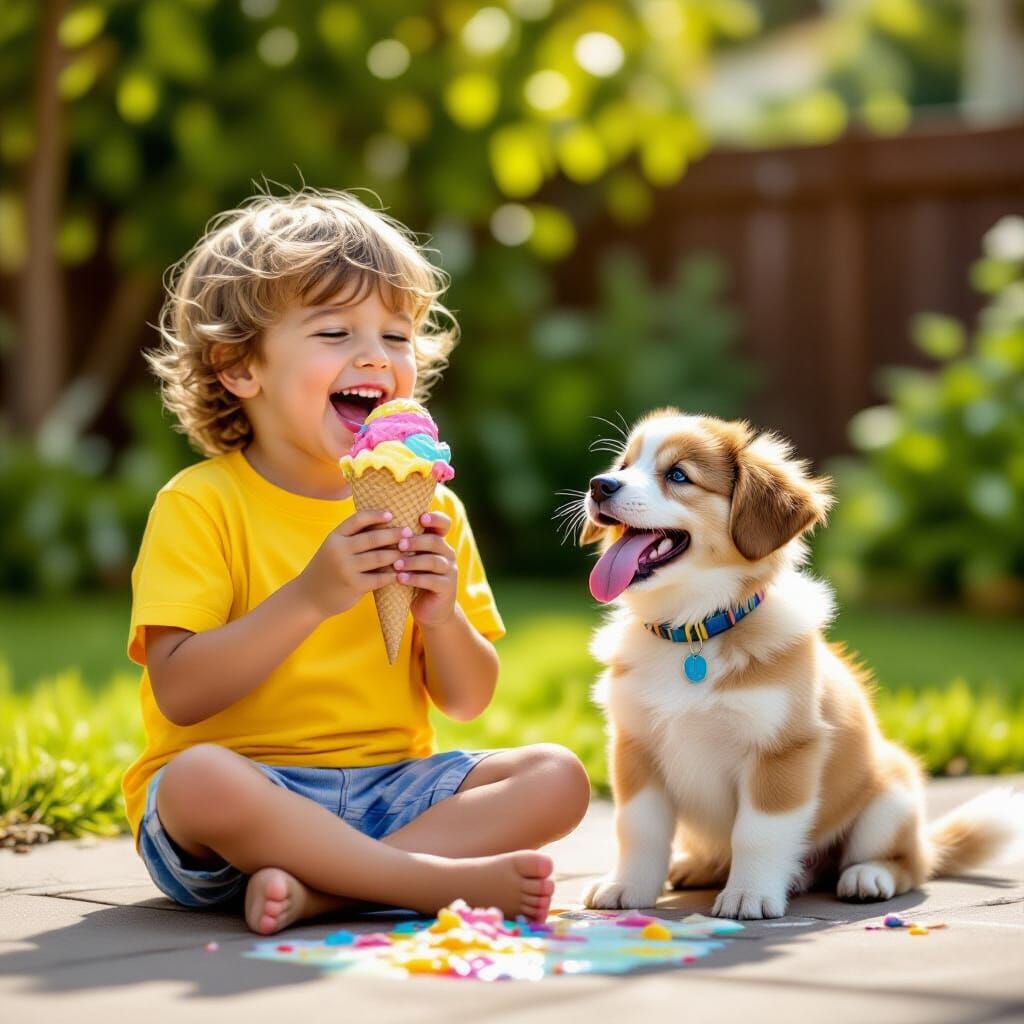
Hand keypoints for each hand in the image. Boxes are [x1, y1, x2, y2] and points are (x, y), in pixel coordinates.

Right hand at [296, 509, 408, 619]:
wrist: (308, 597)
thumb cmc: (327, 569)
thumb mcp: (333, 549)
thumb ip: (352, 538)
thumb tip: (383, 525)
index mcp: (335, 537)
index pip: (358, 519)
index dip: (375, 515)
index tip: (391, 514)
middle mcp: (339, 550)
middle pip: (372, 538)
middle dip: (393, 534)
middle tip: (410, 532)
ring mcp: (346, 568)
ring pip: (379, 558)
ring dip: (397, 554)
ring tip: (410, 551)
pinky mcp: (353, 585)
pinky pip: (379, 578)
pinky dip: (393, 574)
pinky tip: (403, 572)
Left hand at [395, 511, 458, 627]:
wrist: (430, 610)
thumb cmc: (414, 580)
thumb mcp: (410, 560)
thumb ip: (403, 545)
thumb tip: (376, 526)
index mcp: (439, 543)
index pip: (444, 524)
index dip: (435, 518)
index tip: (421, 517)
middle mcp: (448, 554)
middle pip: (435, 541)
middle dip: (416, 541)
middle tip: (399, 544)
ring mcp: (450, 571)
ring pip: (434, 561)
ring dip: (413, 561)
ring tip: (396, 564)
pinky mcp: (448, 588)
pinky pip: (433, 581)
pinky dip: (415, 579)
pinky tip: (400, 579)